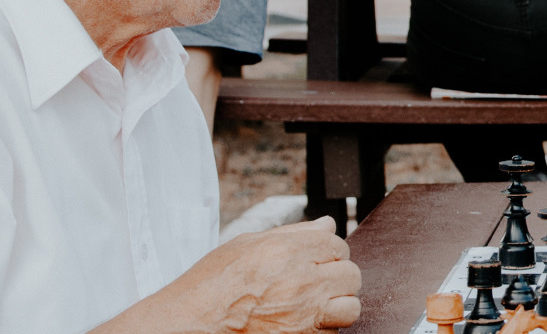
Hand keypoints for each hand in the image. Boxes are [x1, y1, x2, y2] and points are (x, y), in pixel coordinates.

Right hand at [111, 217, 361, 331]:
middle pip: (350, 272)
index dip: (327, 249)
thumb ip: (294, 233)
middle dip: (338, 273)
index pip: (336, 242)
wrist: (194, 323)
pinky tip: (308, 319)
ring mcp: (305, 313)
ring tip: (320, 301)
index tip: (315, 257)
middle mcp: (303, 281)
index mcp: (289, 251)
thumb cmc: (213, 283)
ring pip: (352, 304)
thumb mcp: (248, 244)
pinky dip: (327, 325)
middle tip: (318, 278)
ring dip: (340, 301)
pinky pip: (335, 330)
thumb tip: (327, 224)